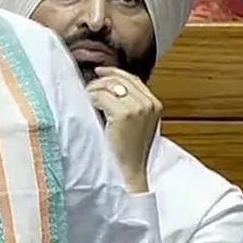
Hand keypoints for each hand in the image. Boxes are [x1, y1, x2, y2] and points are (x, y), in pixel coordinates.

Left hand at [86, 66, 160, 193]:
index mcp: (155, 104)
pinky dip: (91, 100)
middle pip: (120, 79)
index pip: (132, 79)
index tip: (99, 72)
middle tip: (88, 89)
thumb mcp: (137, 123)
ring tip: (88, 100)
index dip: (114, 73)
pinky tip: (89, 108)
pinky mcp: (124, 114)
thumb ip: (130, 104)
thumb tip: (108, 86)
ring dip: (93, 91)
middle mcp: (149, 104)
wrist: (130, 170)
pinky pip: (100, 97)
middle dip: (100, 82)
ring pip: (108, 86)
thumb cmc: (128, 150)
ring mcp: (138, 108)